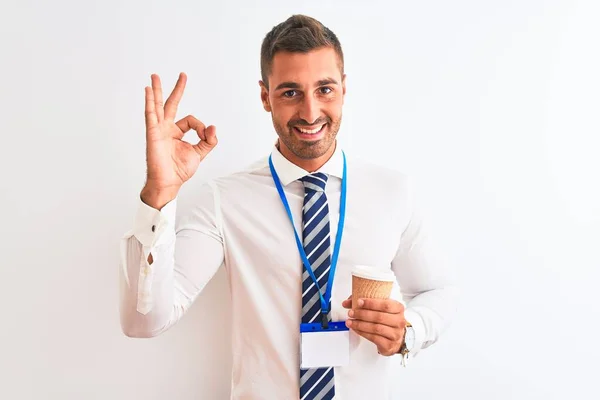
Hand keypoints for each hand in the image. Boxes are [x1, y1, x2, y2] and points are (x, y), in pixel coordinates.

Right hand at [142, 73, 217, 207]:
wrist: (168, 182)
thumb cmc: (179, 170)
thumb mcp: (199, 153)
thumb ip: (208, 140)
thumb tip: (213, 127)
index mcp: (177, 133)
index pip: (190, 120)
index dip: (200, 126)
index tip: (205, 135)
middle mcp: (167, 128)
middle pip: (171, 104)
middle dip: (177, 89)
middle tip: (183, 75)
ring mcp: (158, 129)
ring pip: (158, 106)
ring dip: (156, 90)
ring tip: (155, 76)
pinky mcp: (152, 133)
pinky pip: (150, 114)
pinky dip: (149, 102)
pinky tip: (147, 90)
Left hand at [342, 297, 406, 355]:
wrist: (395, 337)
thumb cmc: (386, 320)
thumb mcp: (378, 308)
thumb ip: (363, 303)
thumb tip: (346, 303)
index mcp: (398, 308)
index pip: (386, 305)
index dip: (371, 303)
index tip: (359, 302)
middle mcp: (399, 321)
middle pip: (379, 317)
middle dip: (362, 314)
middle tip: (351, 313)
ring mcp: (396, 334)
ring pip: (376, 328)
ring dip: (360, 324)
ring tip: (350, 322)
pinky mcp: (390, 344)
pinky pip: (374, 338)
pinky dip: (362, 333)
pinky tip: (356, 329)